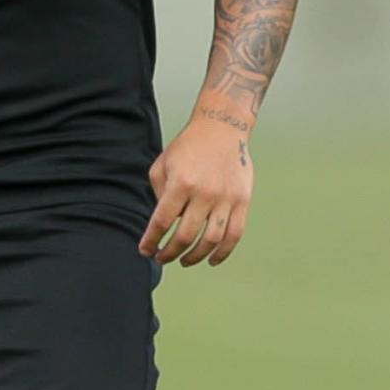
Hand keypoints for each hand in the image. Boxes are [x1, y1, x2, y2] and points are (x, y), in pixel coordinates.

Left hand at [141, 109, 253, 265]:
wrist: (222, 129)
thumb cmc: (187, 148)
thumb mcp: (162, 166)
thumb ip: (160, 196)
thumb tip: (163, 225)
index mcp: (181, 184)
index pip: (162, 222)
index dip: (152, 241)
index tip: (145, 251)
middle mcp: (205, 193)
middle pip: (185, 236)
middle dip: (170, 252)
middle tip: (162, 258)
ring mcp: (226, 198)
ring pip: (211, 240)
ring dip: (195, 256)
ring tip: (184, 261)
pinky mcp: (243, 201)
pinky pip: (234, 234)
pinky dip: (223, 252)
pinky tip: (211, 260)